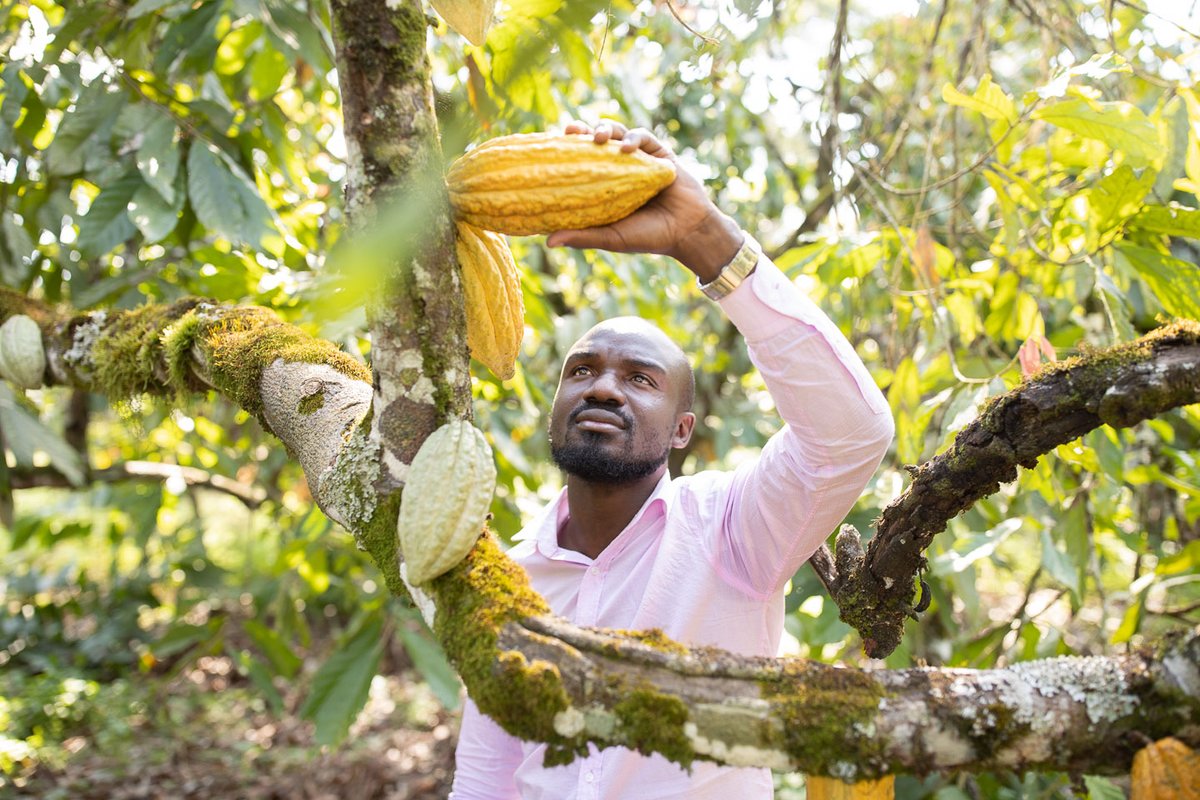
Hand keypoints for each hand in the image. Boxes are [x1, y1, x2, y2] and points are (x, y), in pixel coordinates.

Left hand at [545, 121, 743, 282]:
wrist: (687, 231)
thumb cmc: (647, 237)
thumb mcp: (610, 237)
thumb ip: (582, 236)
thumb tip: (547, 242)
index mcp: (605, 184)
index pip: (581, 160)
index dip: (566, 150)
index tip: (551, 145)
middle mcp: (619, 168)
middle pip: (596, 140)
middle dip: (583, 130)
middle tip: (571, 130)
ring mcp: (639, 158)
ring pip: (617, 132)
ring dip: (606, 128)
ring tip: (598, 137)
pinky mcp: (659, 153)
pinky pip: (643, 136)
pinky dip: (633, 138)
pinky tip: (627, 148)